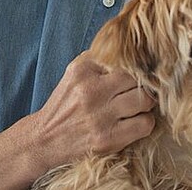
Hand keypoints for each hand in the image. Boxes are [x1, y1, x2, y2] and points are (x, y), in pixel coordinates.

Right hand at [26, 52, 155, 169]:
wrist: (45, 139)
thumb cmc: (65, 105)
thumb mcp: (73, 75)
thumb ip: (97, 61)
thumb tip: (130, 52)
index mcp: (83, 70)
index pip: (123, 60)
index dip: (133, 68)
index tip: (136, 74)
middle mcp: (91, 91)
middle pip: (136, 79)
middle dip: (142, 85)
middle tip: (139, 91)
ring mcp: (100, 116)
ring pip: (145, 100)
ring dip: (146, 104)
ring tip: (138, 107)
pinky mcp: (107, 139)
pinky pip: (144, 124)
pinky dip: (145, 122)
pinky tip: (135, 122)